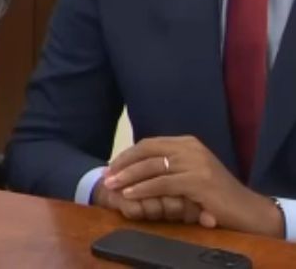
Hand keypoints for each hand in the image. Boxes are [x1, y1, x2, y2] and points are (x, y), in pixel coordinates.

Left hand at [106, 136, 284, 236]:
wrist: (247, 210)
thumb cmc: (215, 194)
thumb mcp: (190, 172)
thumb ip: (168, 165)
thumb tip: (134, 166)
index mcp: (186, 142)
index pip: (148, 144)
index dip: (126, 155)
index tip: (110, 167)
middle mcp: (190, 147)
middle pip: (146, 152)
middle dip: (122, 165)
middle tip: (105, 177)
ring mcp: (195, 163)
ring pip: (152, 167)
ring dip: (128, 177)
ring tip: (112, 186)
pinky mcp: (198, 181)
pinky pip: (162, 183)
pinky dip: (143, 189)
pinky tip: (130, 194)